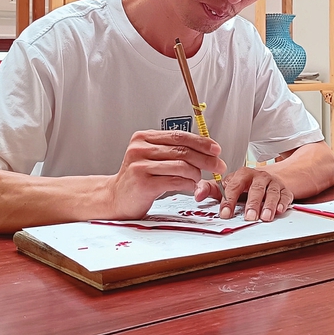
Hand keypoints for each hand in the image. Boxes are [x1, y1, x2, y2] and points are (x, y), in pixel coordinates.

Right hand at [109, 130, 225, 219]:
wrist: (114, 198)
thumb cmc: (137, 179)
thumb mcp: (151, 158)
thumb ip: (172, 151)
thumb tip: (205, 149)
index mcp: (143, 138)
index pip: (179, 135)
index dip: (201, 142)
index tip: (216, 149)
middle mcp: (140, 149)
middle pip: (182, 150)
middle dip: (206, 159)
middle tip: (219, 166)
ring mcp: (140, 165)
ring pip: (181, 165)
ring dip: (196, 173)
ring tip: (198, 179)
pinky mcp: (143, 183)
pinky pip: (175, 181)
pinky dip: (188, 184)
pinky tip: (191, 186)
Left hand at [195, 167, 292, 221]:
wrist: (270, 177)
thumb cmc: (246, 184)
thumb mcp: (229, 184)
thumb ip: (211, 189)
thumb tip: (197, 194)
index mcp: (242, 175)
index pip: (234, 187)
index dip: (229, 200)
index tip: (225, 213)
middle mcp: (259, 177)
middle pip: (255, 189)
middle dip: (252, 203)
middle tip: (248, 217)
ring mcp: (273, 183)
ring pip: (271, 193)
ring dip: (268, 205)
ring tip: (265, 217)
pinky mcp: (285, 190)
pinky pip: (285, 196)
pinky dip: (283, 203)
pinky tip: (279, 211)